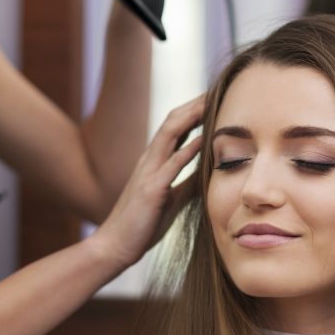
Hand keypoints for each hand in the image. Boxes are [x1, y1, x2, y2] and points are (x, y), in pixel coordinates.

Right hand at [91, 95, 204, 267]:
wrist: (116, 246)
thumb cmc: (144, 224)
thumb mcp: (172, 198)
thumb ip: (188, 181)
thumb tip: (211, 170)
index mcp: (154, 161)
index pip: (176, 126)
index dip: (195, 110)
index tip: (216, 97)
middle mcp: (149, 159)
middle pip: (173, 121)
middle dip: (195, 104)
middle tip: (218, 88)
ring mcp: (148, 172)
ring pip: (170, 134)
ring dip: (192, 116)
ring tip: (212, 101)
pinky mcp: (151, 190)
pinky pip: (171, 165)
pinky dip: (188, 150)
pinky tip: (205, 140)